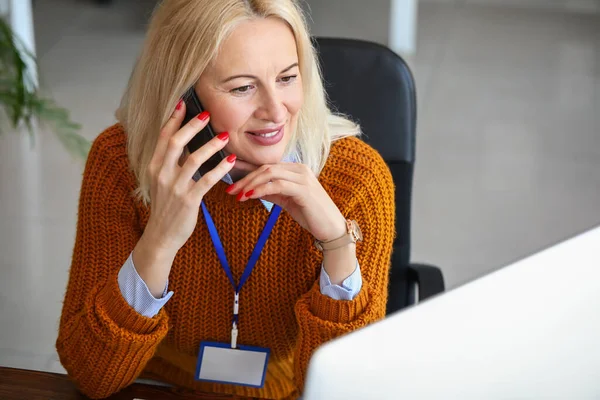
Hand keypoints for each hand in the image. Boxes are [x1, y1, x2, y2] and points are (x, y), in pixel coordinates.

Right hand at [132, 100, 235, 295]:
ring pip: (194, 159)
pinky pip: (207, 180)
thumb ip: (171, 163)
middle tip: (208, 114)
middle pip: (176, 142)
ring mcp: (175, 187)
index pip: (163, 137)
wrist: (161, 236)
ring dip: (211, 145)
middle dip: (192, 125)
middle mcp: (162, 174)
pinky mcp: (189, 200)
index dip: (174, 119)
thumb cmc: (166, 207)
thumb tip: (186, 143)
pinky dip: (220, 169)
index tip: (184, 103)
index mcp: (154, 166)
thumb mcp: (162, 182)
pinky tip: (231, 161)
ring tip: (226, 136)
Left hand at [226, 163, 346, 241]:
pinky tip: (249, 196)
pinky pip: (277, 185)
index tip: (230, 177)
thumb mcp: (287, 201)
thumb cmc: (311, 215)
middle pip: (266, 167)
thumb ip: (272, 192)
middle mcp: (300, 169)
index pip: (267, 165)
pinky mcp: (304, 189)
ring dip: (250, 183)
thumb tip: (251, 190)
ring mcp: (303, 178)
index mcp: (296, 169)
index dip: (247, 170)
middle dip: (245, 178)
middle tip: (230, 189)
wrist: (331, 228)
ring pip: (270, 173)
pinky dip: (261, 190)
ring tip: (237, 194)